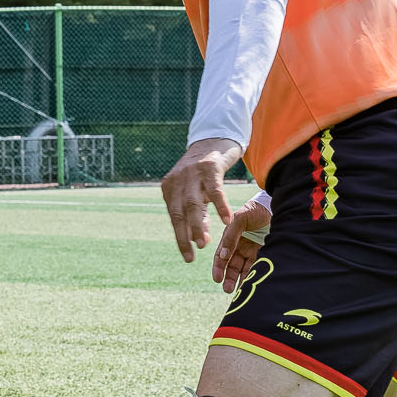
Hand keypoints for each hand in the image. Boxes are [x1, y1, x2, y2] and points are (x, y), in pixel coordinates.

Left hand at [160, 137, 243, 262]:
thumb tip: (197, 237)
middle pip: (180, 211)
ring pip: (193, 202)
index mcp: (170, 187)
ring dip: (199, 224)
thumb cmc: (205, 171)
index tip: (188, 257)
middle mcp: (177, 179)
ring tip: (204, 242)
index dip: (180, 237)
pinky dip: (220, 206)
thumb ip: (195, 211)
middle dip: (187, 233)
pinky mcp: (210, 166)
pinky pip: (215, 189)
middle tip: (196, 251)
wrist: (215, 139)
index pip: (173, 216)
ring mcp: (192, 172)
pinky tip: (227, 220)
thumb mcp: (196, 190)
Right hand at [212, 197, 269, 290]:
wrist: (277, 207)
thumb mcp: (240, 218)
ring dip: (240, 281)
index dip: (218, 267)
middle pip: (231, 266)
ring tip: (239, 292)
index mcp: (230, 238)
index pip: (222, 256)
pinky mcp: (263, 253)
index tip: (217, 279)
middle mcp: (239, 246)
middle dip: (228, 278)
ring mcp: (251, 251)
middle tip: (227, 289)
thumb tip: (223, 256)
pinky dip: (252, 276)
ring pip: (243, 269)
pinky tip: (251, 284)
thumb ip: (231, 236)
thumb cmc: (255, 210)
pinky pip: (256, 267)